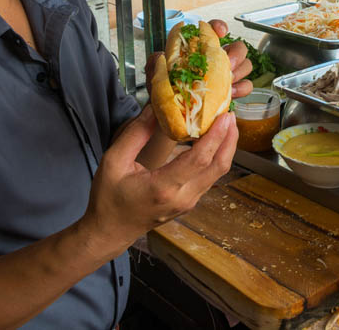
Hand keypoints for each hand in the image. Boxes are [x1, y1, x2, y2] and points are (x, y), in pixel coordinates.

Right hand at [82, 108, 237, 258]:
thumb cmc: (108, 198)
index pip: (199, 159)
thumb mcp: (113, 161)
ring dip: (225, 147)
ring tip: (224, 123)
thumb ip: (136, 133)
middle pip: (218, 166)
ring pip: (217, 172)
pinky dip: (216, 157)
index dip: (216, 136)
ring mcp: (188, 202)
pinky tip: (213, 141)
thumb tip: (156, 107)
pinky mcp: (190, 202)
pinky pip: (210, 177)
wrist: (110, 231)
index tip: (225, 116)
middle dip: (229, 138)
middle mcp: (182, 197)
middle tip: (230, 114)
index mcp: (163, 187)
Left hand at [144, 19, 252, 99]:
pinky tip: (231, 94)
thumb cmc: (167, 91)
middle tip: (228, 63)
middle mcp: (216, 59)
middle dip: (236, 53)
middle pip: (237, 47)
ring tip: (228, 81)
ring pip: (245, 64)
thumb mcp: (156, 76)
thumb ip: (156, 63)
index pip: (213, 30)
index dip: (219, 27)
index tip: (220, 32)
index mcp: (200, 49)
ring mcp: (226, 75)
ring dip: (239, 71)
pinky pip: (246, 86)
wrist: (172, 116)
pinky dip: (241, 88)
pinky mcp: (231, 92)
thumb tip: (161, 56)